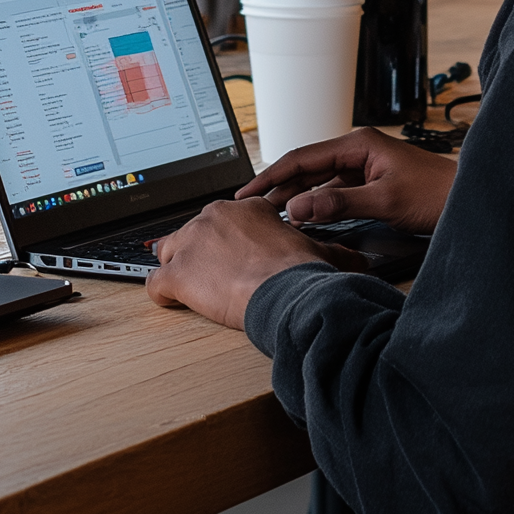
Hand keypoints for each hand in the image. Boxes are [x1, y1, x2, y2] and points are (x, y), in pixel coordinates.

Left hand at [146, 199, 329, 329]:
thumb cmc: (301, 272)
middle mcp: (213, 219)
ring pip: (169, 252)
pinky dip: (162, 295)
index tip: (234, 257)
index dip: (228, 242)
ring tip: (192, 289)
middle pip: (193, 233)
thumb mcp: (321, 254)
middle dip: (201, 254)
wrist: (285, 291)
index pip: (224, 221)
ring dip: (178, 269)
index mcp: (245, 211)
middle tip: (216, 277)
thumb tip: (357, 260)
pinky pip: (155, 284)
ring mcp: (191, 245)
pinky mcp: (178, 275)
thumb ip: (334, 252)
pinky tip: (174, 303)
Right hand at [238, 128, 455, 235]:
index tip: (250, 191)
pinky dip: (319, 205)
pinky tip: (307, 218)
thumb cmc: (436, 193)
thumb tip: (301, 208)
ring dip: (299, 197)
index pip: (303, 157)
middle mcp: (358, 151)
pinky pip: (336, 192)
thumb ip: (340, 204)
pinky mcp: (372, 183)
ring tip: (272, 214)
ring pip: (321, 182)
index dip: (272, 175)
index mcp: (358, 144)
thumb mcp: (384, 200)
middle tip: (253, 207)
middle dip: (279, 187)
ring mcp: (365, 167)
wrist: (469, 200)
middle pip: (308, 168)